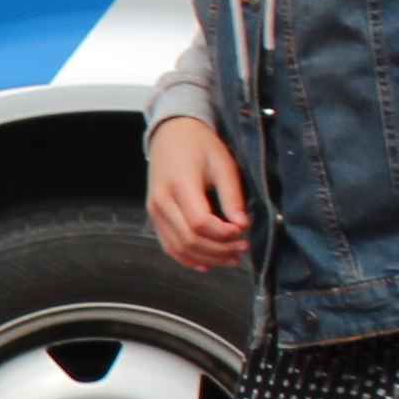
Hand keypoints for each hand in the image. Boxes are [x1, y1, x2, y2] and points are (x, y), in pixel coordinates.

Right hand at [146, 116, 250, 273]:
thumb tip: (242, 225)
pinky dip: (188, 259)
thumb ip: (232, 196)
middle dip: (219, 250)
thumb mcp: (222, 164)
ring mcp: (154, 212)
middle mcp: (161, 203)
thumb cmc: (199, 146)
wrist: (170, 134)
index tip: (243, 231)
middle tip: (243, 248)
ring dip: (207, 258)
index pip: (199, 223)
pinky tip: (207, 263)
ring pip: (178, 248)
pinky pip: (169, 246)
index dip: (223, 234)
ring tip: (231, 258)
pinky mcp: (155, 218)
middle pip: (189, 240)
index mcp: (179, 186)